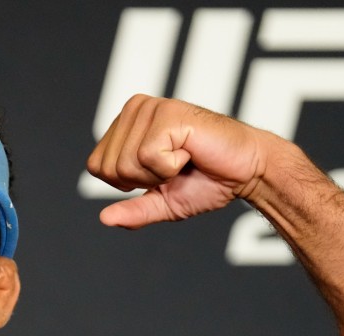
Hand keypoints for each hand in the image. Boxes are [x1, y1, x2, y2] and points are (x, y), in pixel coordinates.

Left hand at [86, 96, 272, 228]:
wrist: (246, 171)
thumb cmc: (207, 181)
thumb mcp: (163, 203)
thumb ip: (134, 211)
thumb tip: (104, 219)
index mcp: (126, 124)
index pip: (97, 166)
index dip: (128, 183)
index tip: (161, 172)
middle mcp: (133, 108)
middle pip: (109, 167)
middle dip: (144, 180)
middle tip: (175, 166)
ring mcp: (149, 107)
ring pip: (126, 163)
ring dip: (160, 173)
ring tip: (184, 157)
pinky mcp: (166, 112)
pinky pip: (148, 157)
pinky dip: (171, 166)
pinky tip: (190, 151)